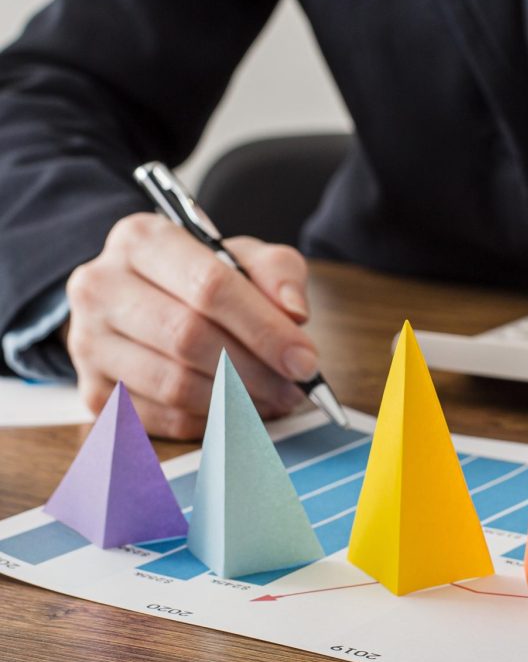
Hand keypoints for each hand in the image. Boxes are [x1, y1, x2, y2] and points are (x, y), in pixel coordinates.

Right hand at [63, 213, 316, 438]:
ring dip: (235, 401)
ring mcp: (88, 341)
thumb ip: (277, 273)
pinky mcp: (92, 390)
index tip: (304, 359)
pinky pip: (159, 418)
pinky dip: (208, 422)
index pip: (209, 287)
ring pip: (172, 383)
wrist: (141, 298)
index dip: (264, 329)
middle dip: (253, 370)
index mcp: (141, 239)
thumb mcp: (242, 256)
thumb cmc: (199, 276)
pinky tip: (238, 412)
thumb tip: (295, 314)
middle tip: (294, 387)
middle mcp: (101, 286)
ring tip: (274, 399)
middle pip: (188, 338)